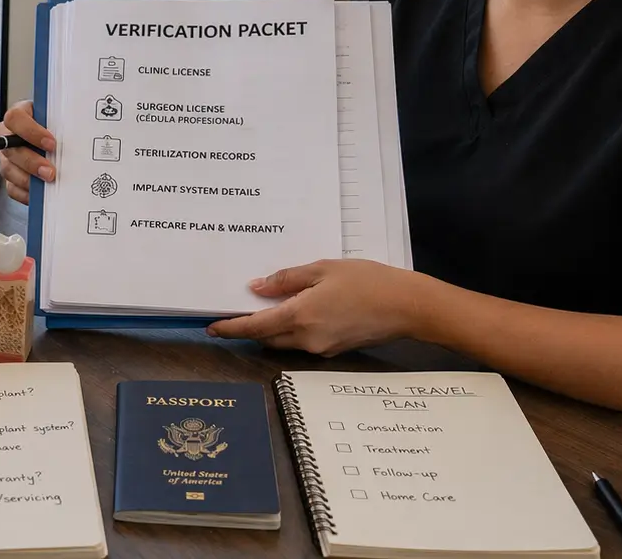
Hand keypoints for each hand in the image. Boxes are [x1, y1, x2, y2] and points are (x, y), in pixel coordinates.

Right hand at [0, 100, 55, 204]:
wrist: (59, 137)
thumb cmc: (57, 126)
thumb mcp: (60, 118)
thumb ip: (62, 123)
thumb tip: (78, 131)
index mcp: (20, 116)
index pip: (15, 118)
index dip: (30, 131)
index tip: (51, 143)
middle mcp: (10, 136)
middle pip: (9, 148)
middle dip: (31, 162)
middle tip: (50, 170)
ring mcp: (9, 157)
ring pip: (8, 169)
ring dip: (28, 179)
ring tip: (48, 182)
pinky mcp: (12, 175)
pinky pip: (12, 187)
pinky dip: (26, 192)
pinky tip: (41, 191)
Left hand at [205, 260, 435, 356]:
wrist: (409, 306)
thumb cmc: (367, 281)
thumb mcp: (323, 270)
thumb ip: (287, 280)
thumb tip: (256, 288)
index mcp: (300, 317)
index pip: (254, 328)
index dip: (231, 328)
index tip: (212, 327)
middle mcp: (306, 339)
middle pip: (266, 338)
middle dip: (251, 327)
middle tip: (238, 309)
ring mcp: (322, 348)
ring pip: (285, 341)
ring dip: (273, 328)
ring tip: (270, 304)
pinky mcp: (335, 350)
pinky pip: (304, 341)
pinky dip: (295, 329)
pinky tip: (300, 309)